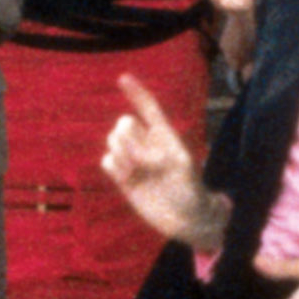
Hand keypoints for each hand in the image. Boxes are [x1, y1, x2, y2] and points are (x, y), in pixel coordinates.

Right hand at [99, 74, 216, 243]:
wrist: (186, 219)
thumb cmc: (192, 191)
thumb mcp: (184, 168)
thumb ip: (161, 154)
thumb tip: (137, 154)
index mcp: (164, 135)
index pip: (149, 108)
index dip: (136, 92)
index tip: (123, 78)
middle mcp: (147, 144)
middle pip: (124, 123)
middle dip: (126, 137)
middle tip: (140, 159)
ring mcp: (133, 160)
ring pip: (112, 141)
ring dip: (119, 153)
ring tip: (134, 171)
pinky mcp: (123, 177)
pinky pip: (106, 161)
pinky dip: (112, 166)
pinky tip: (125, 178)